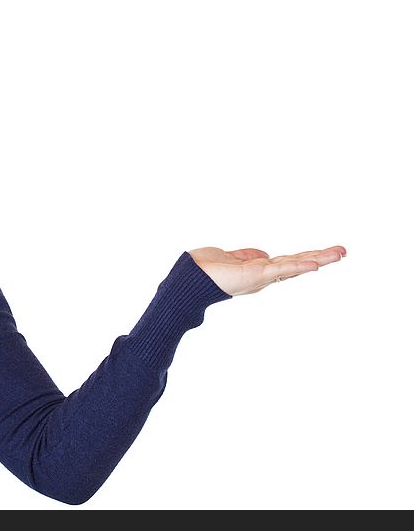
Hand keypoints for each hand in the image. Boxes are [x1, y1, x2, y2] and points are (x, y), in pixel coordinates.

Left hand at [187, 245, 346, 295]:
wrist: (187, 280)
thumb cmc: (202, 270)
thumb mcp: (230, 257)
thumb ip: (247, 255)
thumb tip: (264, 254)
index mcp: (257, 270)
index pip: (287, 262)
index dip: (305, 257)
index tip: (324, 253)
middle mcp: (263, 276)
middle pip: (296, 264)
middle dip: (320, 257)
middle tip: (343, 251)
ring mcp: (261, 277)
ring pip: (295, 265)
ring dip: (318, 258)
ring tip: (339, 253)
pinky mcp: (256, 275)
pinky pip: (281, 269)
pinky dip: (298, 266)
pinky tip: (315, 264)